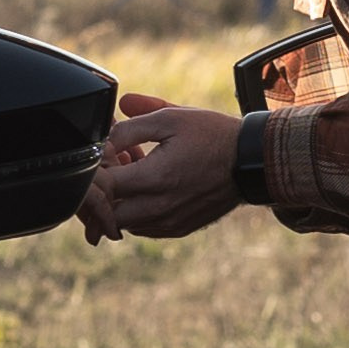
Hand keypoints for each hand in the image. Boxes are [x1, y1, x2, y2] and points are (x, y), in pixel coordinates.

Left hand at [79, 93, 200, 241]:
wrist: (251, 162)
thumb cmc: (213, 136)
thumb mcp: (171, 118)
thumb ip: (131, 124)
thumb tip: (105, 129)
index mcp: (155, 179)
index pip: (103, 186)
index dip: (98, 168)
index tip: (109, 152)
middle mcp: (159, 208)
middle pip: (107, 212)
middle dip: (104, 190)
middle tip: (117, 165)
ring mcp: (168, 223)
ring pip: (122, 222)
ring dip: (121, 201)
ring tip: (137, 173)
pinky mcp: (177, 229)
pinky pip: (142, 227)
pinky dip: (137, 211)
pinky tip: (150, 187)